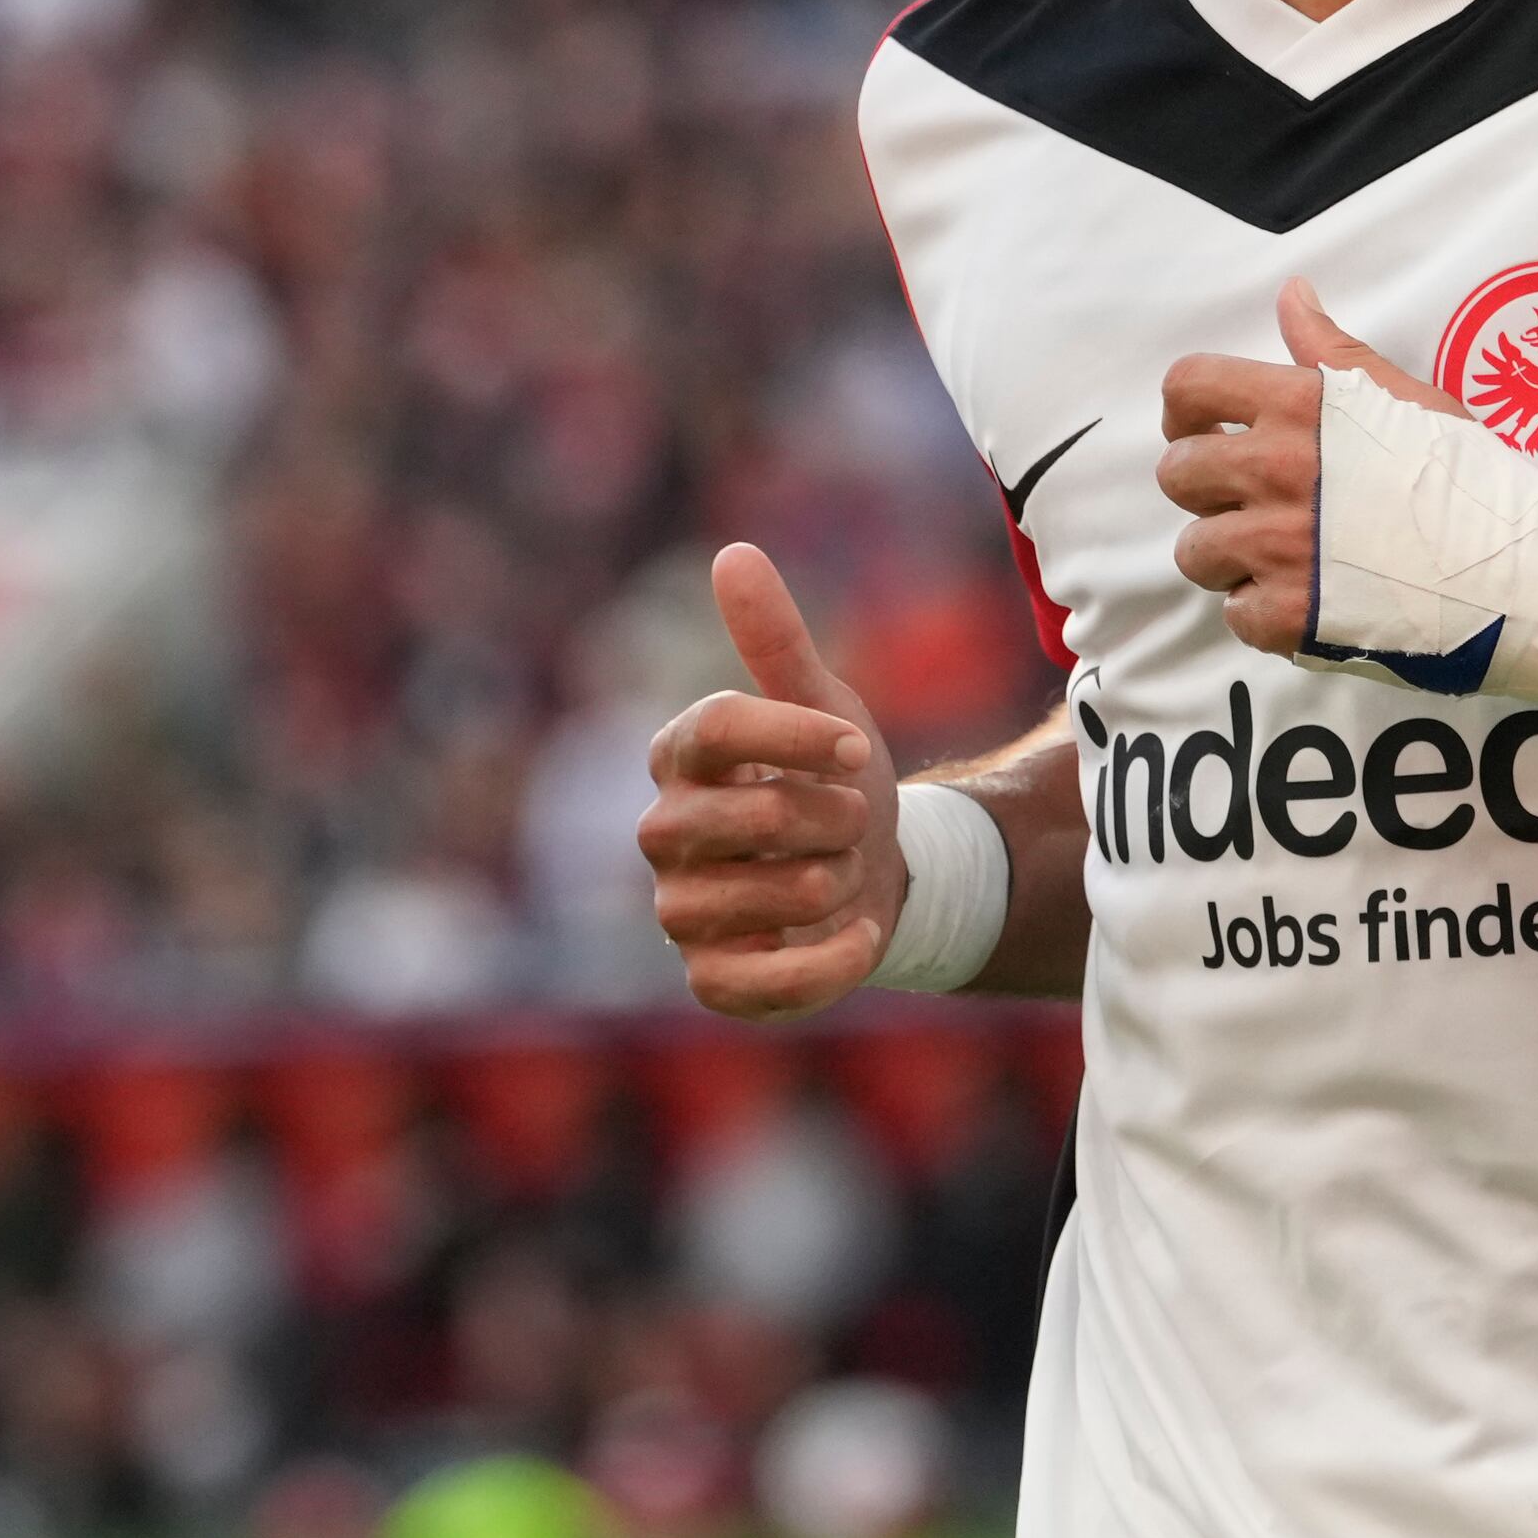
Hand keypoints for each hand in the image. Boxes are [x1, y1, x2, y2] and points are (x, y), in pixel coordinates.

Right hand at [637, 543, 903, 1019]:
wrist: (874, 875)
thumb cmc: (834, 780)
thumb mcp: (823, 703)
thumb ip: (776, 639)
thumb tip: (734, 554)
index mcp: (680, 755)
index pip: (717, 729)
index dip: (797, 736)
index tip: (860, 746)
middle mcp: (664, 831)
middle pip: (750, 818)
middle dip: (831, 819)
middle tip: (855, 820)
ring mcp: (680, 909)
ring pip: (761, 899)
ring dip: (833, 885)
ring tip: (844, 873)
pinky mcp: (712, 978)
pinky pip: (757, 984)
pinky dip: (825, 963)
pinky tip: (859, 936)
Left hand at [1160, 278, 1467, 655]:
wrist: (1522, 570)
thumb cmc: (1475, 479)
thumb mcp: (1409, 397)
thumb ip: (1335, 351)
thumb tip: (1291, 295)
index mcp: (1299, 408)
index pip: (1190, 387)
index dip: (1186, 410)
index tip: (1206, 431)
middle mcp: (1276, 472)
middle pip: (1178, 474)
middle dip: (1206, 490)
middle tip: (1252, 502)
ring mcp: (1276, 549)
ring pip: (1196, 551)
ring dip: (1229, 557)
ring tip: (1281, 558)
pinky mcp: (1287, 618)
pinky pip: (1235, 615)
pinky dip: (1264, 614)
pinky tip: (1307, 602)